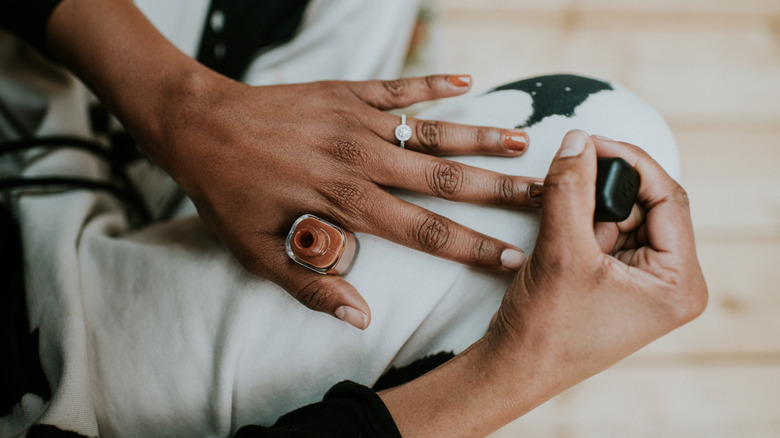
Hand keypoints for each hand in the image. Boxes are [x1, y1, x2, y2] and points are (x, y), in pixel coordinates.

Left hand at [161, 74, 539, 329]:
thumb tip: (361, 318)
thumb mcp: (258, 253)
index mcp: (347, 203)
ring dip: (480, 139)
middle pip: (446, 180)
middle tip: (545, 197)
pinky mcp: (347, 92)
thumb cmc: (227, 192)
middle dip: (501, 193)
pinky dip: (434, 83)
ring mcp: (358, 121)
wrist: (197, 125)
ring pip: (433, 132)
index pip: (426, 232)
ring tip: (524, 144)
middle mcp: (362, 160)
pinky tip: (467, 81)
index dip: (474, 248)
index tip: (516, 259)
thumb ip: (313, 286)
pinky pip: (399, 87)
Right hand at [490, 130, 707, 381]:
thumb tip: (577, 139)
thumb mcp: (560, 250)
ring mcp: (645, 283)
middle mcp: (671, 283)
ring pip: (622, 216)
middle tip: (567, 176)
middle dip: (604, 190)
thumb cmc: (545, 329)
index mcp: (679, 282)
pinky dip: (581, 223)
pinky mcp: (619, 282)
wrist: (515, 369)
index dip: (629, 162)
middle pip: (646, 205)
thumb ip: (571, 188)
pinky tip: (559, 236)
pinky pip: (606, 234)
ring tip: (558, 223)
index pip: (668, 198)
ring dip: (588, 207)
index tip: (590, 140)